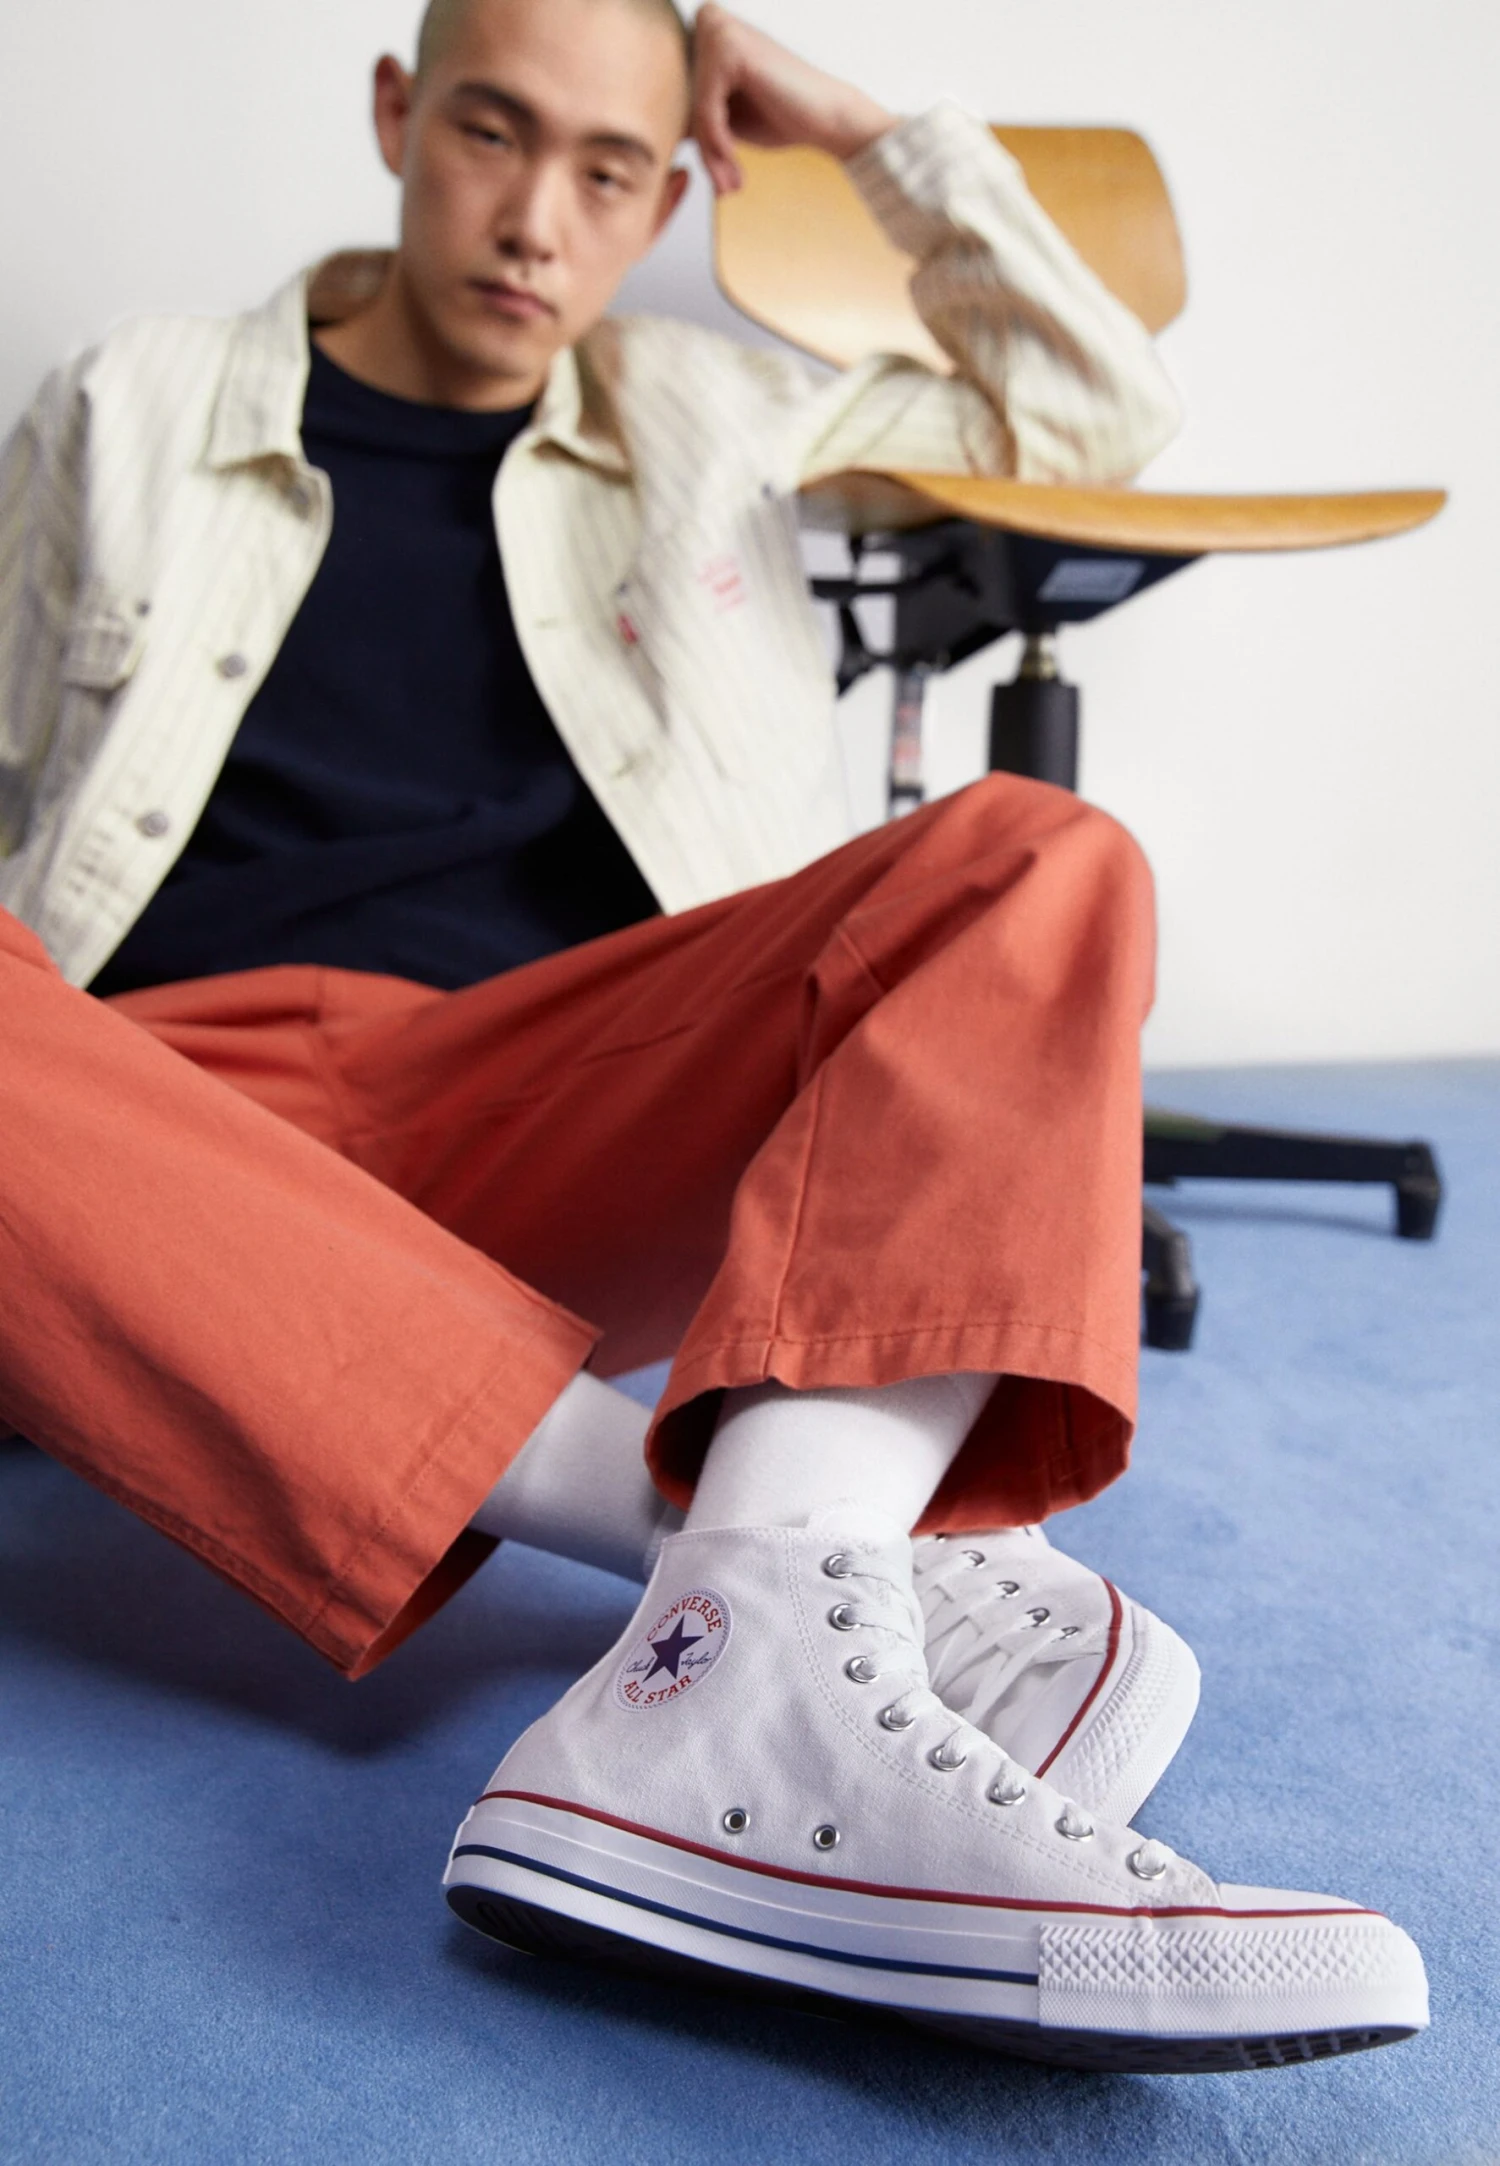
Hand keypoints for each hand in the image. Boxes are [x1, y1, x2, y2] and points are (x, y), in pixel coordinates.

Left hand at [690, 4, 894, 194]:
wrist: (827, 118)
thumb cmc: (780, 115)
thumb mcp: (723, 114)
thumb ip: (688, 111)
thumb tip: (647, 129)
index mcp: (705, 30)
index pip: (676, 94)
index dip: (693, 140)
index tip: (716, 174)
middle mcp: (709, 21)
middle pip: (683, 101)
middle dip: (702, 150)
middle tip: (726, 185)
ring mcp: (718, 30)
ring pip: (692, 110)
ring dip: (710, 154)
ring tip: (731, 183)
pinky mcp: (729, 48)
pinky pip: (705, 112)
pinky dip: (718, 144)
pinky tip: (735, 165)